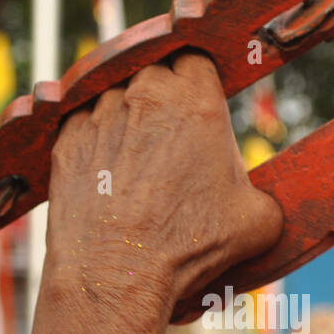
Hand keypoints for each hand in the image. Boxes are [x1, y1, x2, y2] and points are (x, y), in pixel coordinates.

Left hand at [44, 52, 282, 317]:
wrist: (117, 272)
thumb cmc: (188, 246)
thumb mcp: (259, 221)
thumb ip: (266, 192)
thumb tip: (264, 200)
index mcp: (195, 100)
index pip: (198, 60)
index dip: (201, 84)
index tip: (203, 108)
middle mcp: (144, 95)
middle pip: (156, 74)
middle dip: (165, 100)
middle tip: (175, 141)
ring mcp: (99, 114)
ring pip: (118, 98)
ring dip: (129, 120)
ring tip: (140, 165)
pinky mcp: (67, 138)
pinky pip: (85, 125)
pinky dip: (98, 142)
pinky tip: (110, 176)